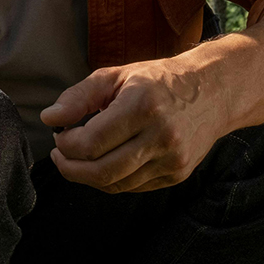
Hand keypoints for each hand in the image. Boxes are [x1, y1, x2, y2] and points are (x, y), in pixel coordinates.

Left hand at [40, 58, 226, 192]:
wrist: (214, 91)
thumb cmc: (159, 80)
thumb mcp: (117, 76)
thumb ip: (78, 96)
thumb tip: (49, 119)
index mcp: (142, 106)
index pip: (91, 143)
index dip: (66, 145)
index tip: (59, 136)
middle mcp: (161, 136)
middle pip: (101, 172)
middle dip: (70, 168)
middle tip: (59, 155)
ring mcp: (172, 159)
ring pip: (115, 185)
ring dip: (88, 177)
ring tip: (78, 160)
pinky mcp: (177, 174)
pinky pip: (133, 187)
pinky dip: (111, 180)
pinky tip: (104, 163)